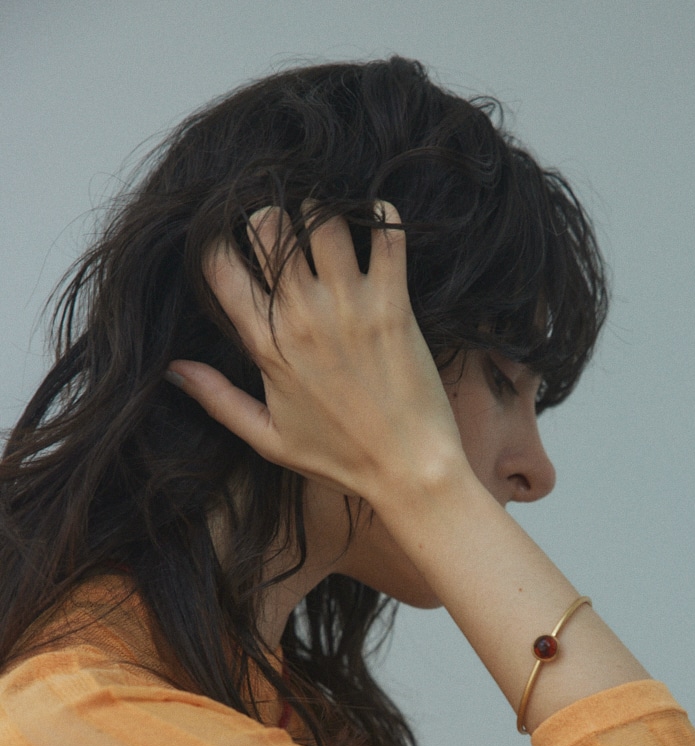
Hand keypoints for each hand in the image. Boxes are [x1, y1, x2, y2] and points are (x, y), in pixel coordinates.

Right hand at [167, 203, 466, 507]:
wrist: (409, 471)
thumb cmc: (341, 458)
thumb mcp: (269, 438)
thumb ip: (218, 400)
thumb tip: (174, 370)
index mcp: (267, 346)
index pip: (220, 267)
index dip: (219, 246)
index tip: (236, 252)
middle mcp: (303, 318)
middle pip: (265, 227)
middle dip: (268, 219)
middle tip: (285, 234)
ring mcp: (349, 307)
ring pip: (322, 219)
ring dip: (322, 214)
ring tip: (330, 230)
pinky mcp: (394, 304)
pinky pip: (388, 234)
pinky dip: (384, 217)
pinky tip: (378, 226)